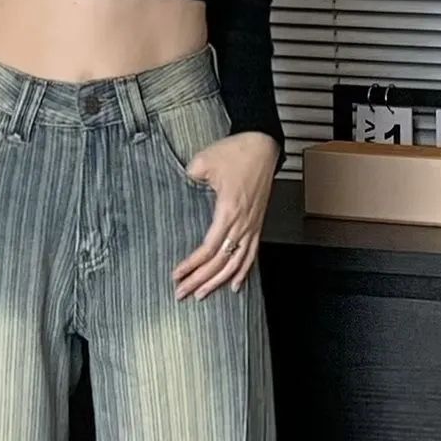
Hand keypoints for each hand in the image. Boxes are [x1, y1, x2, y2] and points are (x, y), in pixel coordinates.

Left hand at [171, 132, 279, 299]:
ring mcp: (251, 226)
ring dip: (218, 282)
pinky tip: (236, 285)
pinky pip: (251, 254)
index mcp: (228, 211)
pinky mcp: (257, 224)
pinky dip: (243, 272)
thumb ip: (190, 176)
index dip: (192, 265)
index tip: (177, 275)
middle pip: (220, 262)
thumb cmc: (237, 152)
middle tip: (183, 294)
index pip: (208, 248)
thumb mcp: (204, 161)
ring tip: (203, 294)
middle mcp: (242, 223)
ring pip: (236, 263)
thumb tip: (182, 185)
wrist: (263, 145)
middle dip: (200, 280)